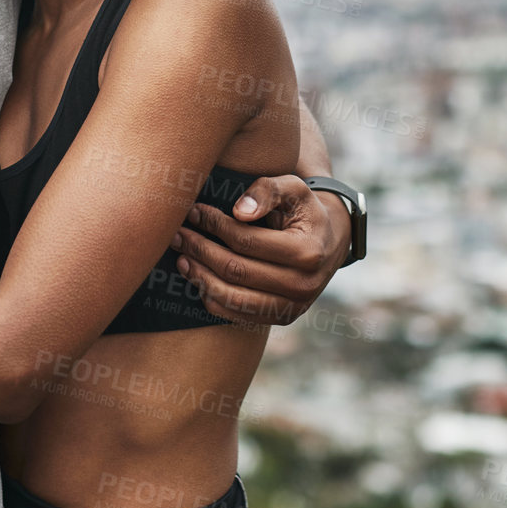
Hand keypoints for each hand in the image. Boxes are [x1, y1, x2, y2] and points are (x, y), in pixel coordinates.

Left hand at [171, 174, 350, 325]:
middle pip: (236, 270)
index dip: (215, 225)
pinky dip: (211, 298)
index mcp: (307, 252)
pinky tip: (197, 277)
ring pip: (232, 298)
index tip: (194, 211)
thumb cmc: (304, 210)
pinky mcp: (281, 318)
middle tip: (177, 234)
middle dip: (200, 249)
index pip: (246, 241)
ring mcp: (292, 307)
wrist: (329, 241)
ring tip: (181, 257)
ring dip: (200, 277)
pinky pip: (237, 315)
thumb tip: (239, 211)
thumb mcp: (294, 188)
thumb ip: (268, 190)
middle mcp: (303, 286)